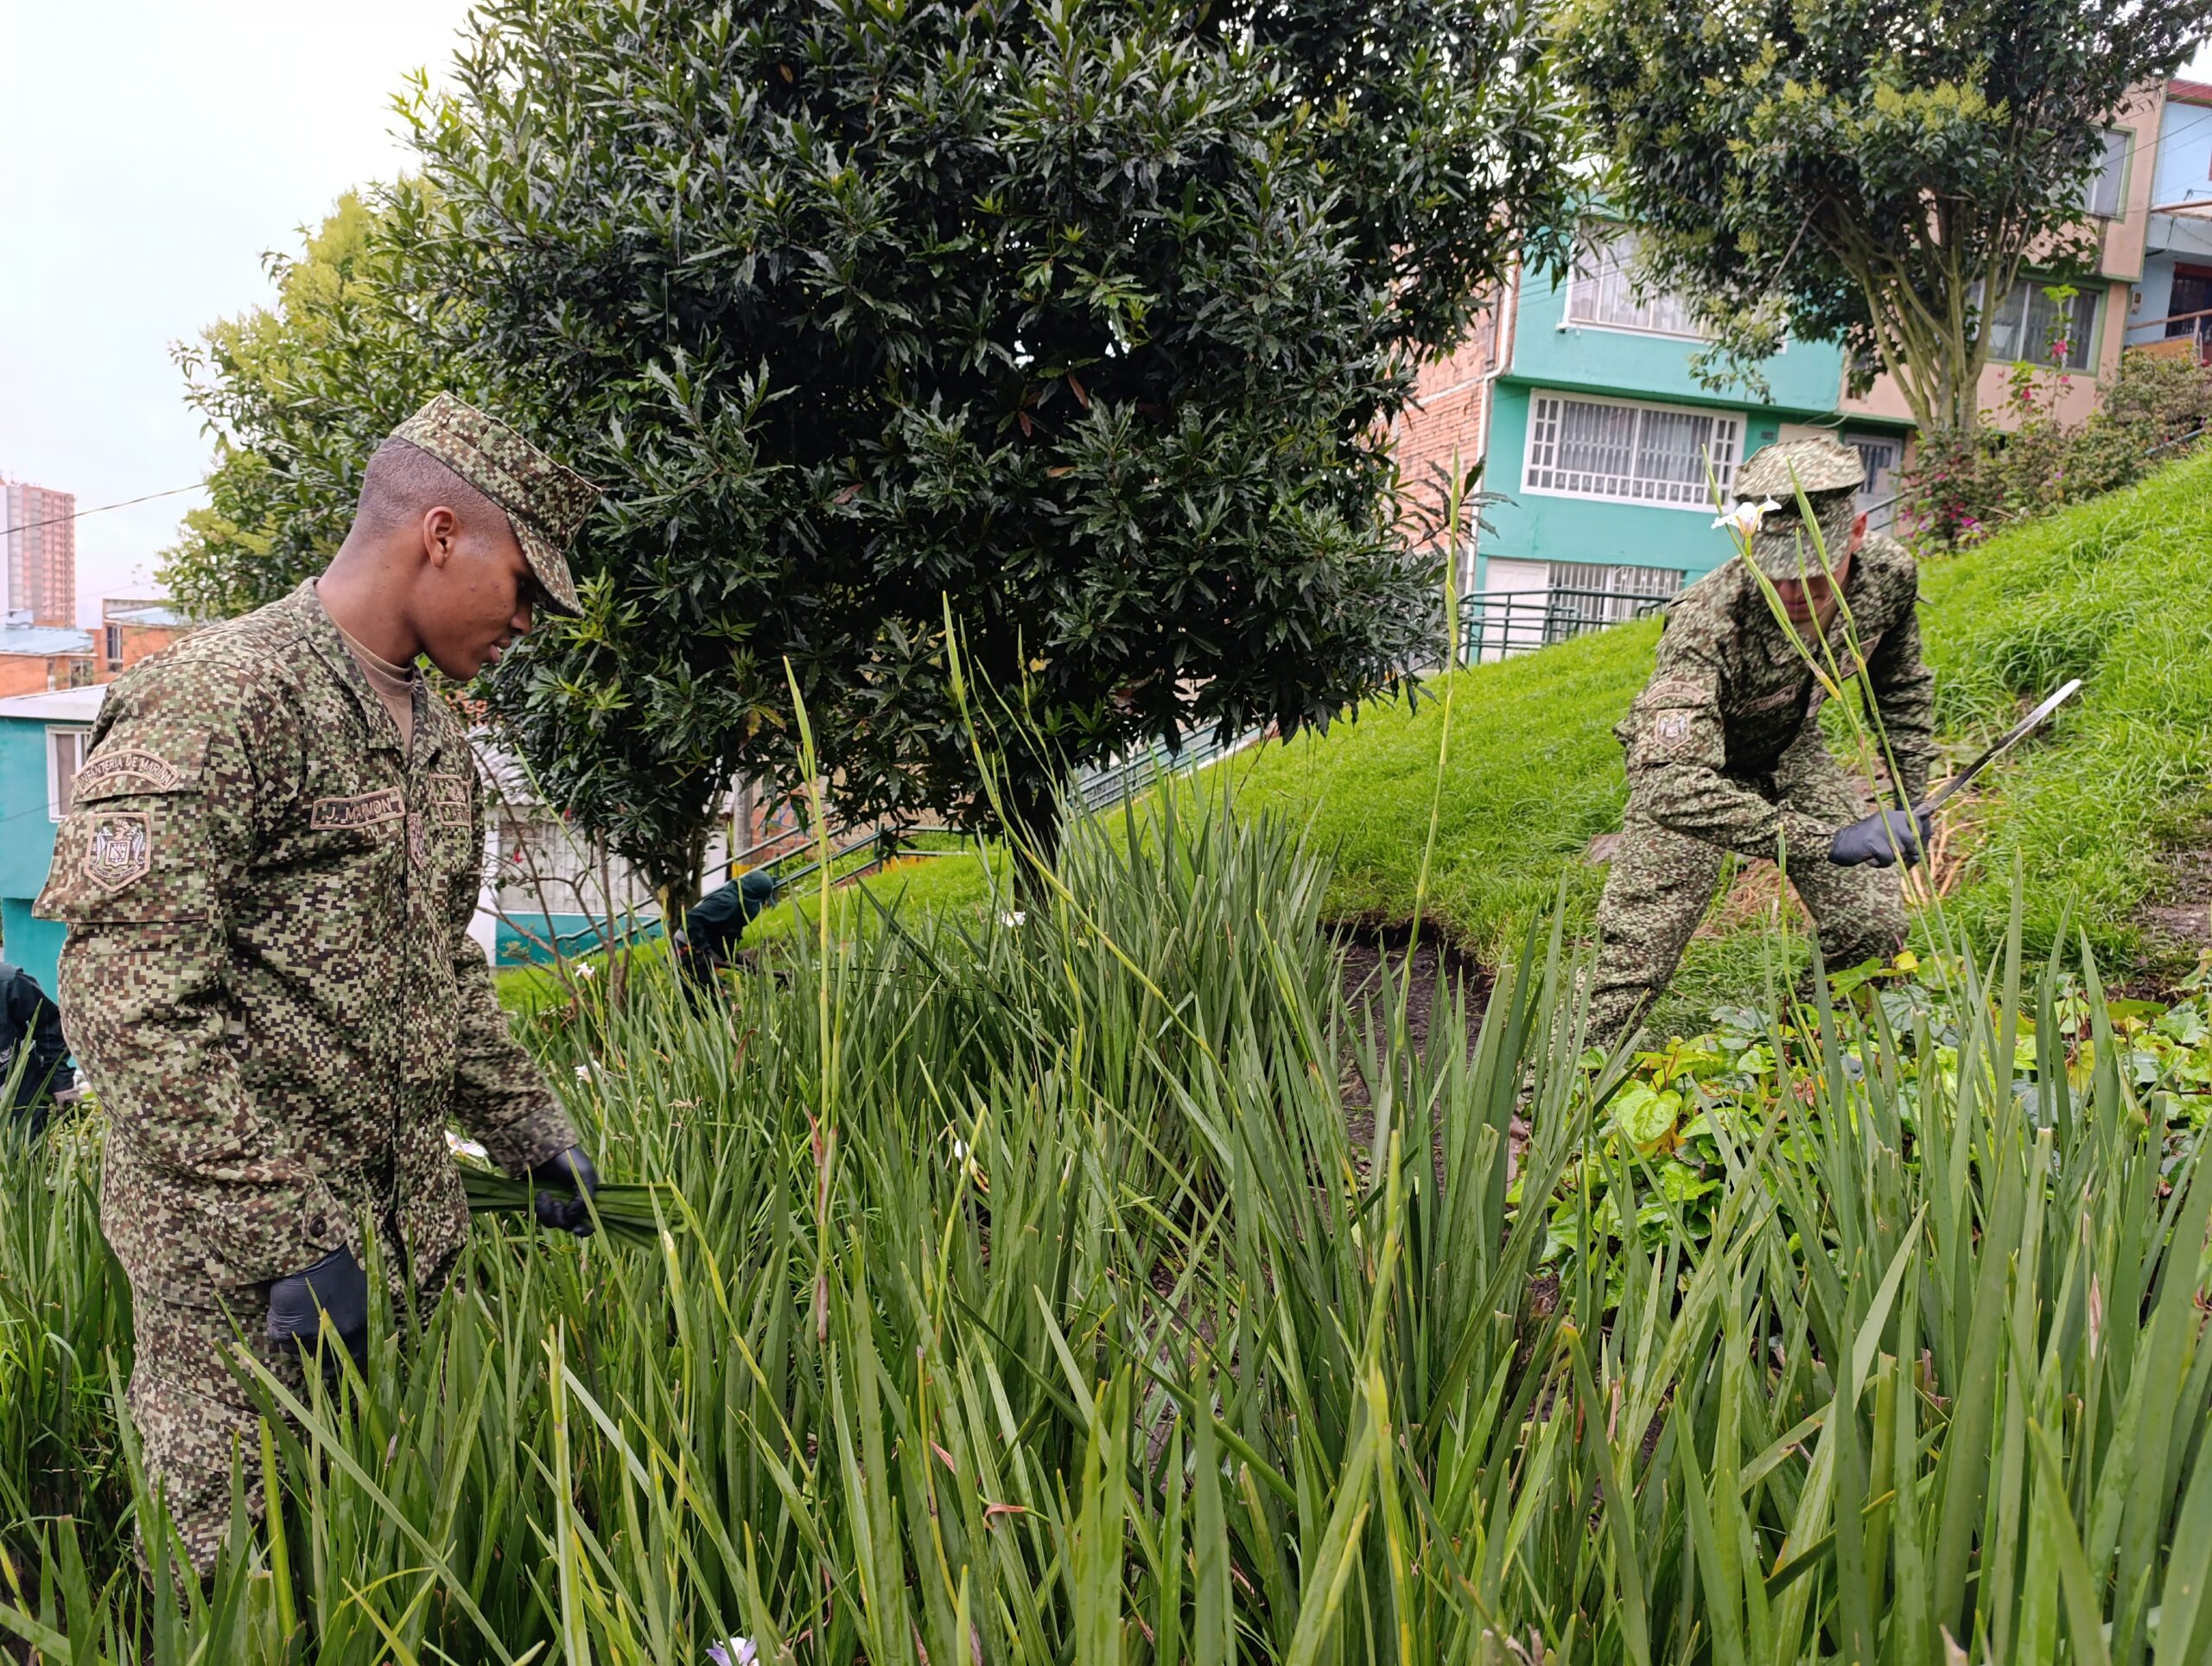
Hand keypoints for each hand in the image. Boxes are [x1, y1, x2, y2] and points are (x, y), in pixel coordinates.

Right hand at [266, 1245, 369, 1363]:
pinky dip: (282, 1330)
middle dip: (321, 1358)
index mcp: (361, 1327)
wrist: (312, 1258)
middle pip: (328, 1362)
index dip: (349, 1361)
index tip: (342, 1362)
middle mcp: (339, 1337)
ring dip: (299, 1341)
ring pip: (301, 1351)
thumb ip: (366, 1317)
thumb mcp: (365, 1293)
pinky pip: (283, 1342)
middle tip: (315, 1349)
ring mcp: (312, 1337)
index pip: (359, 1358)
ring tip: (298, 1319)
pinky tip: (284, 1313)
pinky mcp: (287, 1333)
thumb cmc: (340, 1271)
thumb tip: (372, 1338)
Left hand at [527, 1144, 600, 1236]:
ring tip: (543, 1194)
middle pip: (567, 1224)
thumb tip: (575, 1220)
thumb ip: (584, 1199)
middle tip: (557, 1203)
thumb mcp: (583, 1176)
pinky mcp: (537, 1201)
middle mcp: (570, 1204)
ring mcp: (553, 1203)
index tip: (577, 1229)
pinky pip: (535, 1215)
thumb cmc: (568, 1159)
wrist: (541, 1147)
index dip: (584, 1228)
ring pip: (550, 1221)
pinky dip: (535, 1209)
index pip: (588, 1221)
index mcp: (585, 1198)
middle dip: (561, 1217)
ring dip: (546, 1211)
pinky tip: (537, 1196)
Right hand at [1829, 808, 1931, 868]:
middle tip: (1887, 852)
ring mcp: (1880, 828)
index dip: (1916, 835)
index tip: (1909, 844)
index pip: (1915, 821)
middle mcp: (1888, 818)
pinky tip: (1870, 859)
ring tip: (1876, 854)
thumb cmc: (1865, 844)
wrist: (1839, 844)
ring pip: (1899, 851)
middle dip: (1903, 851)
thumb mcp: (1885, 836)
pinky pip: (1887, 858)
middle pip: (1910, 839)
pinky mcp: (1873, 840)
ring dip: (1889, 858)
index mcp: (1892, 815)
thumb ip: (1902, 840)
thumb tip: (1918, 854)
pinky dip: (1879, 863)